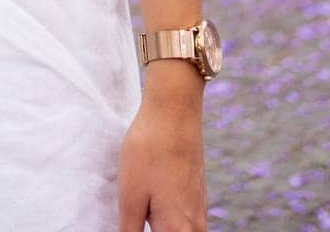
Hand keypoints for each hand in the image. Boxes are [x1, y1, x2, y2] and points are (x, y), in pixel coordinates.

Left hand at [118, 95, 206, 230]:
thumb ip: (130, 231)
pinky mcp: (198, 192)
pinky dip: (178, 226)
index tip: (134, 229)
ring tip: (150, 220)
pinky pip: (191, 223)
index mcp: (177, 230)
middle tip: (139, 222)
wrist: (175, 110)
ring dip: (169, 230)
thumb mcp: (131, 195)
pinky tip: (162, 214)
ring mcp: (199, 207)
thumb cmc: (149, 150)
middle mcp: (195, 225)